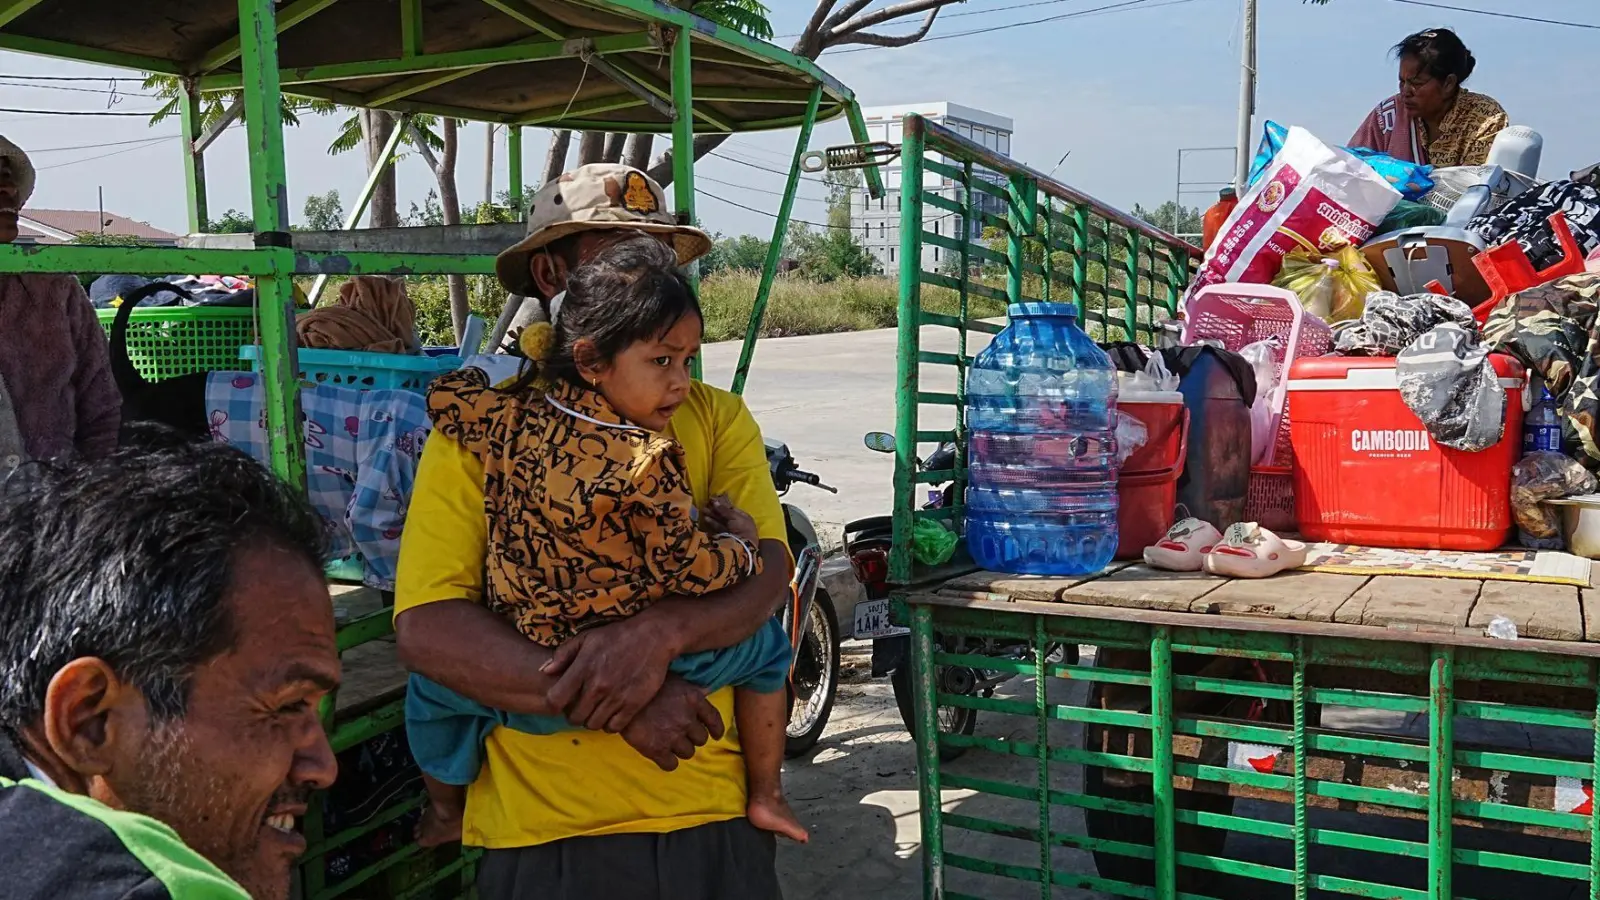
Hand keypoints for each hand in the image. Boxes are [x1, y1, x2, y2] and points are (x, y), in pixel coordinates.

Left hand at [542, 616, 675, 731]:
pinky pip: (614, 727)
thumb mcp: (587, 638)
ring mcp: (616, 696)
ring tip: (597, 709)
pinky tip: (612, 712)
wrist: (652, 637)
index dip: (554, 704)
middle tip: (583, 705)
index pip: (555, 700)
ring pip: (593, 724)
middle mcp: (597, 686)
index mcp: (582, 669)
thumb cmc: (616, 636)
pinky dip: (610, 724)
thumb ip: (563, 654)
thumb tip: (545, 671)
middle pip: (574, 718)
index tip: (562, 701)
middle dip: (575, 714)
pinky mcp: (633, 704)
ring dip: (592, 719)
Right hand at [619, 677, 724, 770]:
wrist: (619, 696)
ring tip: (668, 741)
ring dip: (680, 749)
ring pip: (688, 753)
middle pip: (701, 739)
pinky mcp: (657, 750)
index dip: (716, 730)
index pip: (714, 720)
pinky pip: (671, 765)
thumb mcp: (673, 680)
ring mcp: (673, 736)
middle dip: (692, 737)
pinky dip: (667, 762)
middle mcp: (687, 719)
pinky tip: (661, 754)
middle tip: (680, 733)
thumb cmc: (646, 684)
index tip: (715, 735)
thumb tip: (706, 691)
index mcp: (694, 700)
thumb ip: (691, 688)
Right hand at [703, 494, 758, 544]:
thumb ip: (724, 509)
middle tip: (705, 505)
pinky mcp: (725, 536)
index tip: (713, 500)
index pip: (732, 508)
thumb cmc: (742, 528)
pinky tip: (706, 518)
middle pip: (725, 515)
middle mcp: (738, 523)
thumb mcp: (734, 516)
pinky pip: (718, 528)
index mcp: (744, 517)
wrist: (743, 546)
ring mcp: (732, 530)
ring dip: (712, 516)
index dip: (722, 504)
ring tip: (703, 511)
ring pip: (721, 521)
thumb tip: (714, 501)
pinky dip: (712, 523)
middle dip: (715, 510)